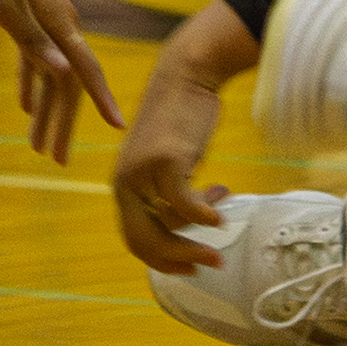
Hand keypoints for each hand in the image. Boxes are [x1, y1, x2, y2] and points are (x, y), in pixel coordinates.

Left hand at [0, 0, 119, 167]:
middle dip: (63, 124)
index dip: (102, 100)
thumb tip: (62, 74)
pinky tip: (28, 109)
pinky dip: (33, 85)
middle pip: (69, 84)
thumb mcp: (9, 10)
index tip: (118, 127)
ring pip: (53, 77)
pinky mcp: (33, 21)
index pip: (87, 71)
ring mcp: (49, 25)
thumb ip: (35, 43)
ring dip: (45, 112)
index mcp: (62, 26)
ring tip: (39, 147)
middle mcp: (62, 28)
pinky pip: (38, 62)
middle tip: (57, 160)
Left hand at [111, 9, 248, 273]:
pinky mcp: (166, 159)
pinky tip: (221, 214)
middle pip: (146, 241)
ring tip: (223, 198)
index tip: (191, 269)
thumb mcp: (168, 163)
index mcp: (123, 187)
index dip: (162, 262)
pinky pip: (183, 203)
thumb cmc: (181, 120)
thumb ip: (167, 194)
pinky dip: (203, 216)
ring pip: (170, 224)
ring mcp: (143, 171)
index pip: (135, 241)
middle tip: (212, 262)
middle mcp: (126, 183)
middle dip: (180, 259)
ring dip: (201, 227)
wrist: (185, 76)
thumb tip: (193, 226)